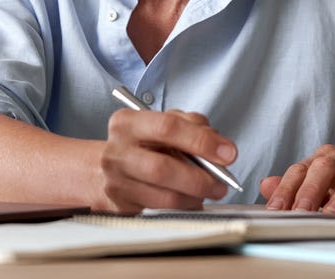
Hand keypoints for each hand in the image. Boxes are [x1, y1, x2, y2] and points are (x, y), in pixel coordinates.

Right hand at [99, 108, 237, 212]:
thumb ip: (192, 126)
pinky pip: (161, 210)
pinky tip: (191, 199)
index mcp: (128, 123)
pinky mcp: (121, 205)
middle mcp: (117, 151)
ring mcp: (116, 181)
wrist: (107, 167)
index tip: (228, 153)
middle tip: (221, 183)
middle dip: (199, 178)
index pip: (168, 128)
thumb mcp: (164, 122)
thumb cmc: (143, 143)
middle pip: (162, 168)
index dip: (201, 141)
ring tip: (209, 191)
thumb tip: (220, 147)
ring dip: (194, 196)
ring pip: (163, 196)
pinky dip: (183, 206)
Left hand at [260, 144, 334, 215]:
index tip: (274, 210)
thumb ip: (299, 186)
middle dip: (310, 190)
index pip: (302, 169)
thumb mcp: (331, 184)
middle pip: (326, 167)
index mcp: (329, 157)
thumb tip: (265, 186)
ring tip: (331, 214)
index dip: (287, 189)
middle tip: (298, 212)